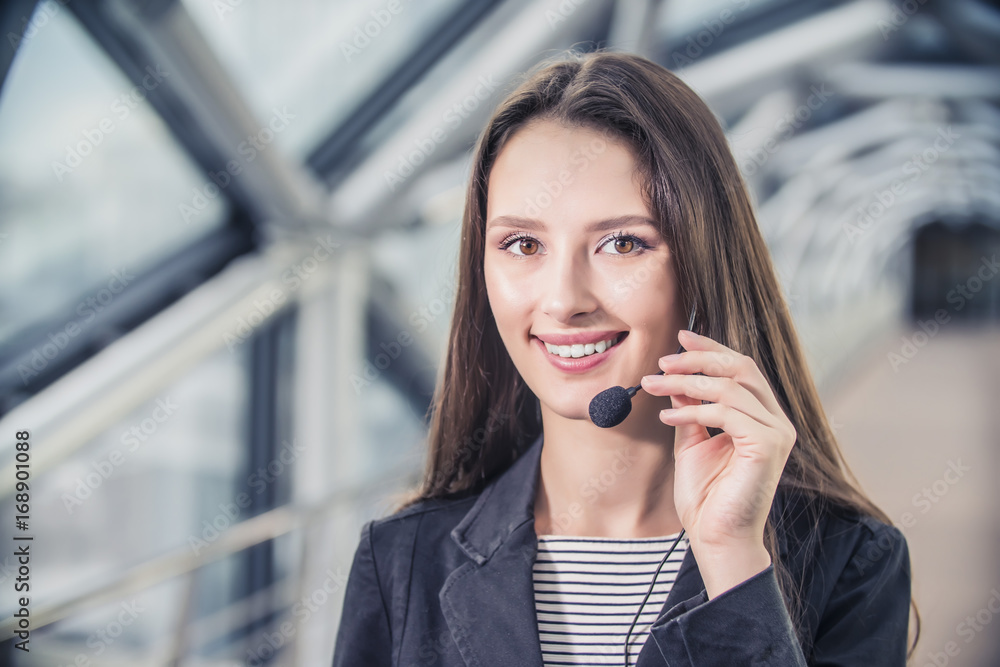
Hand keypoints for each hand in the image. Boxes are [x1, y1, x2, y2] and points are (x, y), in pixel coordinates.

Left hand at [639, 329, 796, 597]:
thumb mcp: (693, 442)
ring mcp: (776, 433)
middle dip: (699, 359)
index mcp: (763, 417)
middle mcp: (776, 422)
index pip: (742, 369)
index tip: (681, 337)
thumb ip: (690, 410)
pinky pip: (728, 414)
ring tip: (653, 386)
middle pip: (742, 369)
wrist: (715, 537)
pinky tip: (668, 418)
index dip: (712, 349)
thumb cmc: (706, 496)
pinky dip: (693, 410)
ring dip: (686, 383)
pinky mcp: (767, 447)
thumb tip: (676, 379)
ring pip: (730, 389)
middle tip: (663, 361)